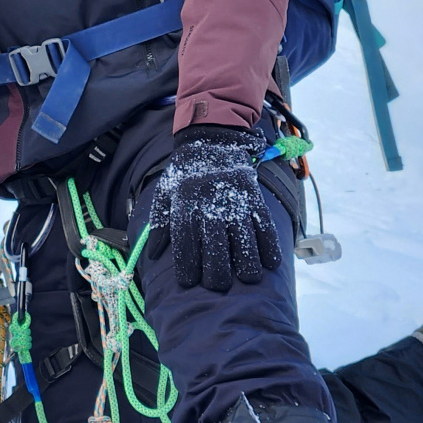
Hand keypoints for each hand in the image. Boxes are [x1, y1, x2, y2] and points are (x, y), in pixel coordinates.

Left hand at [143, 125, 280, 291]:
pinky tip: (270, 262)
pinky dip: (269, 244)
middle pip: (215, 244)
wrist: (212, 137)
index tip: (189, 283)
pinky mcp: (253, 194)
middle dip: (217, 271)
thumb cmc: (185, 171)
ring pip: (243, 237)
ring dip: (247, 263)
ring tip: (246, 279)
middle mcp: (209, 201)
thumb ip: (159, 224)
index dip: (186, 265)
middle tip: (219, 285)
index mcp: (184, 200)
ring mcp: (234, 197)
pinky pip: (264, 223)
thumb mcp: (166, 191)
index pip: (184, 240)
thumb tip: (152, 256)